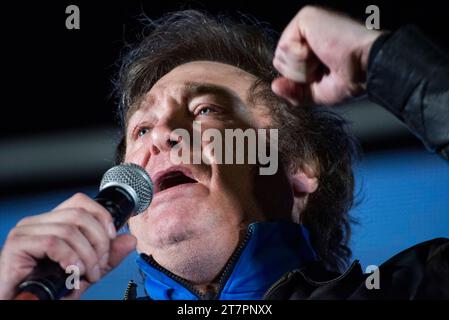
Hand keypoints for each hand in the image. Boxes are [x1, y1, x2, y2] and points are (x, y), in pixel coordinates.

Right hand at [0, 193, 136, 299]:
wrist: (22, 303)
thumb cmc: (47, 289)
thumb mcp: (86, 271)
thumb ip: (107, 256)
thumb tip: (130, 240)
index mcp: (53, 223)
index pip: (81, 202)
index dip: (102, 216)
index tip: (112, 238)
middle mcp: (38, 222)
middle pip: (80, 215)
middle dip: (99, 242)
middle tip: (98, 266)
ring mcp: (26, 232)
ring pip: (69, 230)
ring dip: (86, 256)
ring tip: (87, 274)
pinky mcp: (17, 245)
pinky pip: (53, 243)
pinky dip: (70, 258)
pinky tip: (72, 272)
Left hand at [272, 5, 383, 105]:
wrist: (367, 68)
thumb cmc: (351, 79)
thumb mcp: (316, 93)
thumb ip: (294, 91)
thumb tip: (274, 86)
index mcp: (310, 46)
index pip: (285, 68)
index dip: (299, 80)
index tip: (324, 75)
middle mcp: (307, 32)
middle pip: (279, 62)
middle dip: (299, 74)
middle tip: (324, 67)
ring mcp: (305, 23)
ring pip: (280, 57)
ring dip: (302, 67)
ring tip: (325, 58)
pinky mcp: (305, 17)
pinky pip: (285, 48)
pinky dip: (302, 58)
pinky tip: (321, 50)